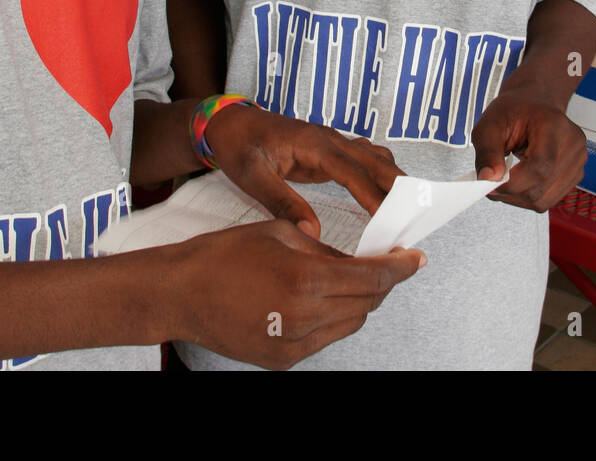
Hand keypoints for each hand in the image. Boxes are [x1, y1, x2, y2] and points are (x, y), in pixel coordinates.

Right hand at [166, 220, 423, 369]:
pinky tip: (319, 299)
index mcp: (307, 279)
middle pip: (367, 304)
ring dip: (358, 302)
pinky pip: (324, 339)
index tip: (416, 259)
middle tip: (387, 263)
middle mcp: (305, 317)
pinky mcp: (282, 361)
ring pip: (350, 324)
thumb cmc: (224, 255)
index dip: (400, 268)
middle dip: (381, 282)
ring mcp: (294, 344)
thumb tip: (359, 259)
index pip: (374, 278)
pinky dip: (332, 318)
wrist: (179, 293)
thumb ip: (326, 250)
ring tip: (349, 279)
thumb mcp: (282, 234)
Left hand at [206, 105, 404, 238]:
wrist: (228, 123)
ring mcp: (332, 141)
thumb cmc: (238, 147)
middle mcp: (329, 138)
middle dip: (398, 186)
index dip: (373, 195)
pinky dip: (382, 173)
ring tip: (410, 207)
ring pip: (374, 157)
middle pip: (374, 161)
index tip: (389, 218)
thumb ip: (282, 202)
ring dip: (393, 179)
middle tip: (416, 214)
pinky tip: (389, 191)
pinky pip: (364, 158)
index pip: (353, 171)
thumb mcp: (252, 178)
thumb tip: (311, 232)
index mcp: (313, 143)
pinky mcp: (330, 150)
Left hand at [471, 89, 587, 211]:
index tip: (490, 184)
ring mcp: (577, 161)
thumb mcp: (490, 124)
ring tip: (505, 178)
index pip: (539, 167)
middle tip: (492, 181)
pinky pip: (549, 199)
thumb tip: (488, 179)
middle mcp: (572, 144)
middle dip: (511, 192)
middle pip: (541, 187)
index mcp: (555, 125)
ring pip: (544, 199)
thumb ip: (487, 151)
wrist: (534, 104)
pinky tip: (519, 181)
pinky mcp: (574, 176)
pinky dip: (528, 196)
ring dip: (518, 197)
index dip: (512, 183)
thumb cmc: (515, 110)